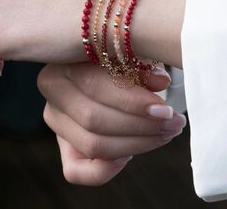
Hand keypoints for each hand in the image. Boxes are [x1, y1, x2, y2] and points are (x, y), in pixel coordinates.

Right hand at [37, 62, 186, 185]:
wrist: (106, 69)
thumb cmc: (121, 59)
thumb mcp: (131, 55)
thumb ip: (142, 66)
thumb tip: (160, 83)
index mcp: (62, 65)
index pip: (95, 88)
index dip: (133, 103)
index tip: (165, 110)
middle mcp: (53, 93)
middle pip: (94, 120)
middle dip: (140, 126)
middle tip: (173, 123)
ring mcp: (56, 121)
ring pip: (92, 144)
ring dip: (136, 144)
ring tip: (166, 133)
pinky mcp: (63, 146)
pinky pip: (76, 171)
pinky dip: (106, 170)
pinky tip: (130, 156)